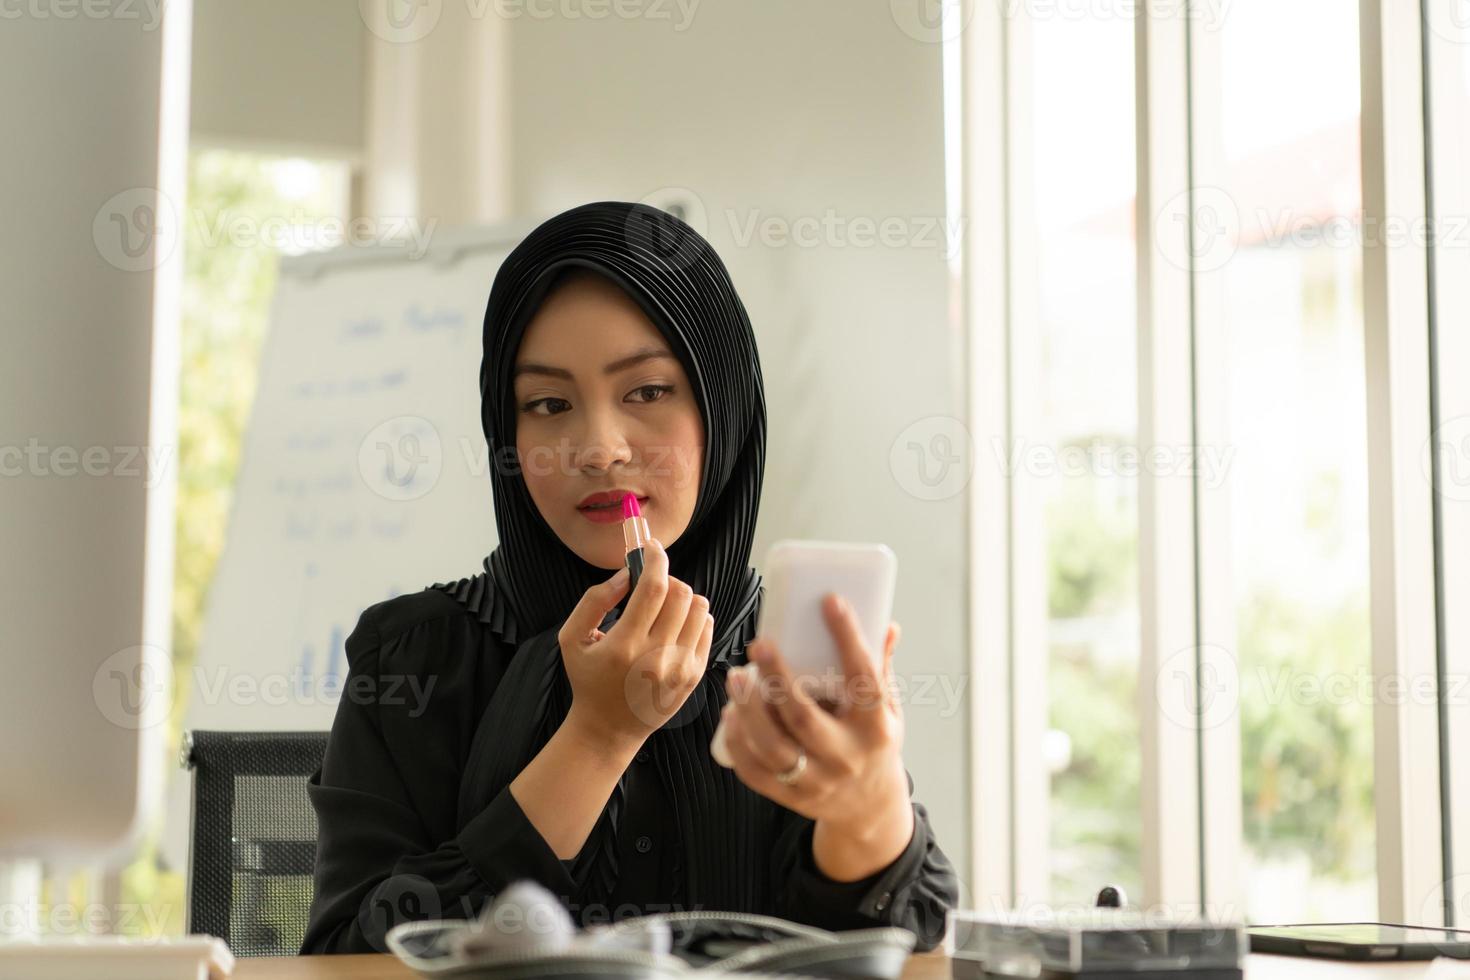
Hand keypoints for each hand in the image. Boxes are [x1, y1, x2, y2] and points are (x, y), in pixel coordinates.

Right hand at [558, 537, 713, 746]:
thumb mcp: (572, 638)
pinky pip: (707, 626)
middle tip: (651, 586)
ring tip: (663, 607)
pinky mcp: (695, 675)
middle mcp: (657, 657)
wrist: (608, 728)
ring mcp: (681, 668)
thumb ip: (595, 599)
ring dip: (682, 596)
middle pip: (680, 593)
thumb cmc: (588, 679)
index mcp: (625, 645)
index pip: (653, 588)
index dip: (656, 559)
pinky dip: (693, 616)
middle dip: (666, 578)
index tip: (651, 548)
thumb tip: (627, 572)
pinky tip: (674, 626)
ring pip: (698, 607)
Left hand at [719, 593, 909, 839]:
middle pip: (804, 717)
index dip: (848, 638)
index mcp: (876, 729)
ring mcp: (817, 782)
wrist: (869, 808)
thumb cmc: (875, 743)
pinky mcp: (792, 798)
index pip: (864, 679)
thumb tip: (885, 623)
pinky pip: (757, 773)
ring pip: (774, 748)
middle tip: (759, 644)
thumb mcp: (889, 710)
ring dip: (749, 711)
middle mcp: (846, 757)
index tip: (830, 602)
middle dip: (777, 678)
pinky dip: (739, 744)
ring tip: (736, 678)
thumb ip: (882, 668)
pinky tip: (730, 716)